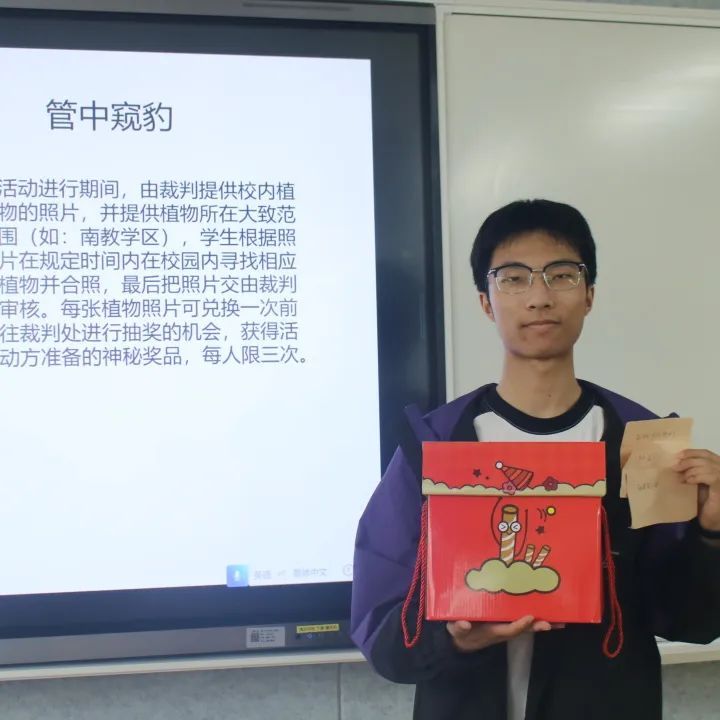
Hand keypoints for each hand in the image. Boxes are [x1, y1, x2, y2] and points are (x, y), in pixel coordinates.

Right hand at [446, 616, 564, 652]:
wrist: (461, 640)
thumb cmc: (459, 632)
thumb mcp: (455, 630)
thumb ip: (458, 627)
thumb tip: (464, 624)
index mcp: (492, 631)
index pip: (509, 629)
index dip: (520, 625)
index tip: (530, 617)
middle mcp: (503, 631)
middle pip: (524, 630)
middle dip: (538, 627)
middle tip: (553, 624)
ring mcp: (506, 627)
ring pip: (527, 626)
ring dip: (542, 624)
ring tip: (560, 622)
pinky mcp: (506, 623)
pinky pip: (523, 621)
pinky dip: (536, 619)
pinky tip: (549, 615)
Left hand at [674, 449, 719, 531]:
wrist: (711, 518)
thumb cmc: (704, 500)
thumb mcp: (696, 480)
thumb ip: (691, 470)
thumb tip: (676, 461)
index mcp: (718, 466)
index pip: (705, 453)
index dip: (691, 452)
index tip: (678, 455)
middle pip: (704, 458)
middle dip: (688, 461)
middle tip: (675, 468)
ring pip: (706, 466)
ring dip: (690, 471)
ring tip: (682, 479)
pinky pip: (709, 476)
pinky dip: (696, 477)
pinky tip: (689, 482)